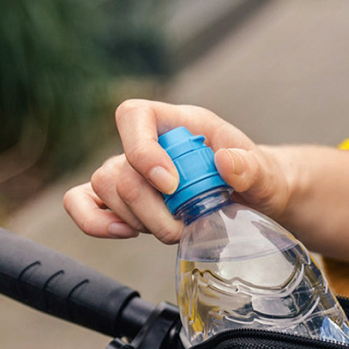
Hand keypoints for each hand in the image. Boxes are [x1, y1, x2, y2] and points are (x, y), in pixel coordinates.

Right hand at [64, 99, 290, 243]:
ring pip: (103, 189)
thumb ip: (251, 168)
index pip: (134, 116)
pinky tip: (126, 232)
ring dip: (138, 220)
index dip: (142, 151)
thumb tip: (226, 162)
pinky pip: (83, 202)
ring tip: (175, 229)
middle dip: (150, 209)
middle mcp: (149, 145)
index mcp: (179, 124)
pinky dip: (95, 221)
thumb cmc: (257, 179)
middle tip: (184, 226)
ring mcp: (132, 172)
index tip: (171, 185)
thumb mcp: (265, 174)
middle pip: (118, 168)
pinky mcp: (124, 201)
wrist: (256, 200)